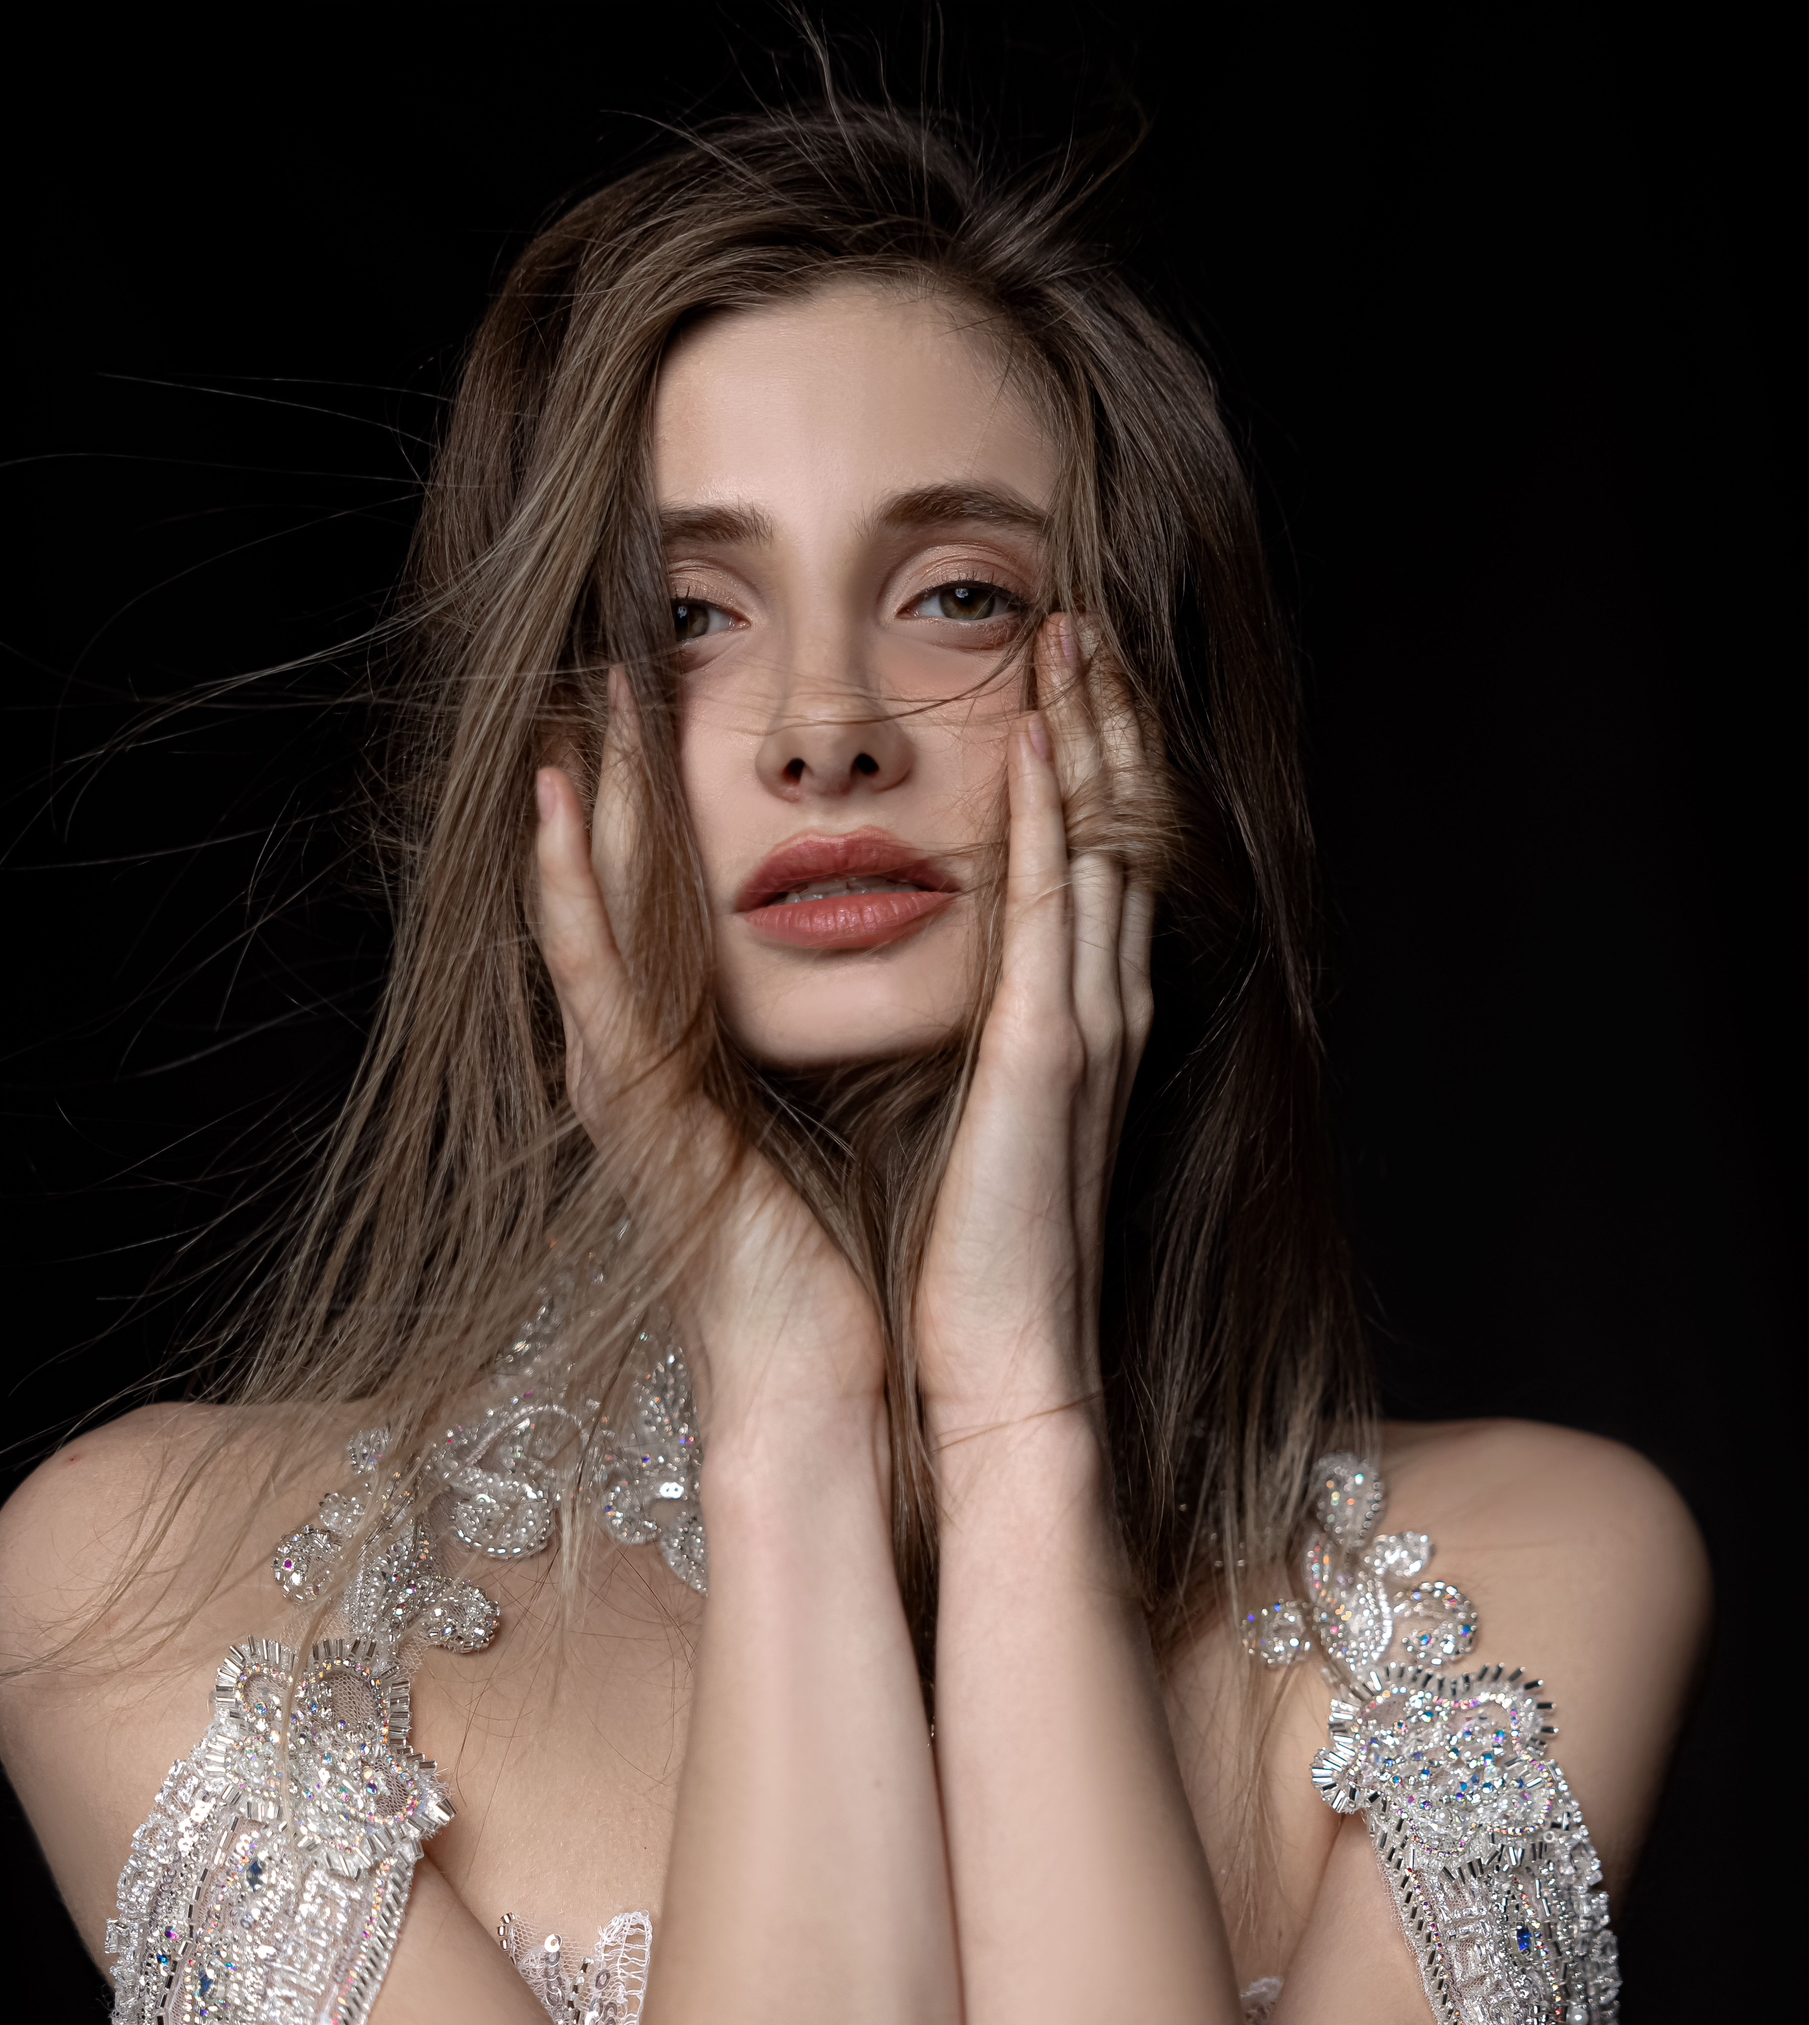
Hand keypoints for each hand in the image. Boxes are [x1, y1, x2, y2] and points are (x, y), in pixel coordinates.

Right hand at [533, 679, 884, 1448]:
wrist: (818, 1377)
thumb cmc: (830, 1257)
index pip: (656, 914)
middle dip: (602, 791)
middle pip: (609, 902)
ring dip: (573, 817)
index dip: (647, 815)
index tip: (657, 715)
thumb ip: (801, 1041)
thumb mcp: (818, 1112)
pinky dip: (570, 900)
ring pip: (586, 925)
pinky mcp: (640, 1120)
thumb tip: (844, 964)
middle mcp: (637, 1068)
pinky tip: (553, 819)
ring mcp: (625, 1093)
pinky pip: (596, 988)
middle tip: (597, 672)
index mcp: (686, 1063)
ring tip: (566, 714)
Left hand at [915, 618, 1154, 1470]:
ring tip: (1071, 632)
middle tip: (1086, 615)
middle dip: (1107, 721)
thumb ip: (980, 1056)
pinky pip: (1054, 911)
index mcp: (1077, 1032)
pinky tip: (1036, 737)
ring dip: (1089, 735)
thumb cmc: (978, 1264)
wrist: (1001, 1367)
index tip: (1067, 679)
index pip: (1094, 869)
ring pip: (1100, 847)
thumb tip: (947, 1007)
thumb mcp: (979, 1130)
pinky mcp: (1047, 1059)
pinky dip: (1050, 818)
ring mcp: (1084, 1031)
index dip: (1091, 769)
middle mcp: (1099, 1015)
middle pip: (1117, 834)